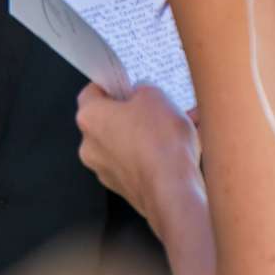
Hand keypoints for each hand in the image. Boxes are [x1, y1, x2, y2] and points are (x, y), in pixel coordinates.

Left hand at [75, 83, 198, 218]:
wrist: (173, 191)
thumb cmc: (160, 143)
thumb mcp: (155, 95)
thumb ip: (143, 89)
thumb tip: (141, 94)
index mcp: (90, 118)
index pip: (91, 93)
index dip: (111, 85)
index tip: (128, 83)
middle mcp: (91, 147)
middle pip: (110, 120)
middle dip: (135, 111)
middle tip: (157, 105)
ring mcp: (107, 171)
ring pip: (129, 142)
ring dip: (151, 132)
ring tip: (181, 123)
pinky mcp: (126, 188)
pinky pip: (141, 162)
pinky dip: (158, 153)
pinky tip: (184, 144)